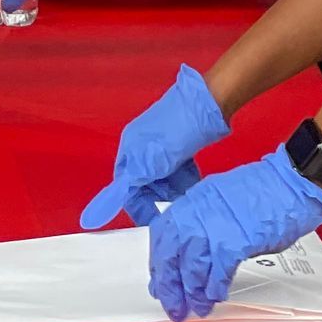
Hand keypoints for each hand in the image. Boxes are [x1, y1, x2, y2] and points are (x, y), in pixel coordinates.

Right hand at [78, 64, 229, 228]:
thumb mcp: (154, 158)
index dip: (136, 201)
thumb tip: (114, 196)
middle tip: (172, 208)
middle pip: (143, 180)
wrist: (207, 103)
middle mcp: (142, 146)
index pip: (125, 182)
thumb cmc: (179, 128)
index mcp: (130, 147)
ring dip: (171, 189)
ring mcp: (160, 144)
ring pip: (161, 175)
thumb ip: (134, 178)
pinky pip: (174, 168)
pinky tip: (190, 182)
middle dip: (156, 195)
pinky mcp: (176, 144)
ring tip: (184, 197)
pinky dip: (181, 178)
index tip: (149, 218)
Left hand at [145, 146, 321, 321]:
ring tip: (199, 308)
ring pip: (191, 268)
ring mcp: (214, 227)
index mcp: (192, 202)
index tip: (160, 284)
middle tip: (174, 308)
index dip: (159, 264)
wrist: (290, 183)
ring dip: (193, 293)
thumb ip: (203, 223)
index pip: (162, 237)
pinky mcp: (235, 242)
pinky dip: (216, 288)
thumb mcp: (220, 201)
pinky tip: (217, 297)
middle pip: (170, 255)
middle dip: (170, 286)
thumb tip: (193, 255)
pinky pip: (218, 272)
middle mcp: (196, 213)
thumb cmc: (263, 191)